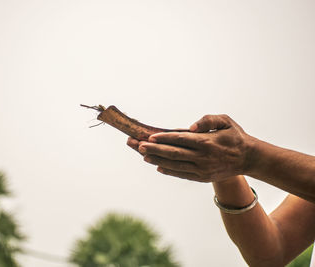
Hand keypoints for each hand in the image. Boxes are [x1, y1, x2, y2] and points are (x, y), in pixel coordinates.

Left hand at [136, 114, 253, 181]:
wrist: (248, 158)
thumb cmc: (234, 136)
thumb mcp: (226, 121)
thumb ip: (208, 120)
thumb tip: (191, 126)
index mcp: (208, 142)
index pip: (181, 139)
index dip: (164, 138)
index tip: (149, 137)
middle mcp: (203, 157)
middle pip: (173, 153)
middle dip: (153, 149)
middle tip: (137, 145)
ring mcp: (202, 169)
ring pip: (175, 165)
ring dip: (157, 160)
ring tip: (142, 155)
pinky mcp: (202, 178)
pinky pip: (182, 175)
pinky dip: (169, 171)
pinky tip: (157, 166)